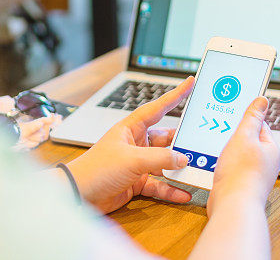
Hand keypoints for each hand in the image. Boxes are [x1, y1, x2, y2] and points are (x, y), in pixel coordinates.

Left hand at [66, 77, 194, 213]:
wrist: (77, 195)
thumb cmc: (97, 169)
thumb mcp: (132, 160)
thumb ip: (160, 158)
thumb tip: (183, 158)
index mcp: (131, 128)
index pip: (157, 108)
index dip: (174, 95)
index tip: (190, 83)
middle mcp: (136, 143)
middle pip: (165, 139)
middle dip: (182, 142)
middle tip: (201, 142)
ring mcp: (137, 163)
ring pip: (165, 163)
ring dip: (179, 168)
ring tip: (197, 171)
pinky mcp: (137, 182)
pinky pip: (159, 184)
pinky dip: (171, 189)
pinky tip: (184, 194)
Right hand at [207, 97, 279, 216]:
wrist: (233, 206)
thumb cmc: (241, 173)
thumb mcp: (244, 136)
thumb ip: (252, 117)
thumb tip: (262, 100)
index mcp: (271, 149)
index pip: (260, 125)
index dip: (246, 118)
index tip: (233, 113)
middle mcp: (265, 162)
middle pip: (248, 140)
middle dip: (233, 135)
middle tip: (221, 130)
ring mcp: (253, 174)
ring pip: (238, 155)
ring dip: (226, 151)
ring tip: (216, 148)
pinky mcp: (241, 184)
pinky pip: (231, 168)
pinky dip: (222, 164)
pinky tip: (213, 164)